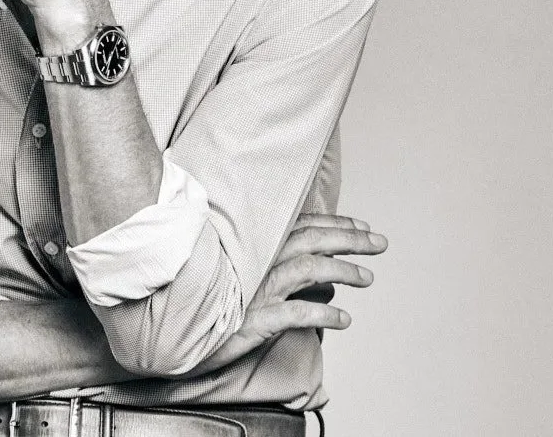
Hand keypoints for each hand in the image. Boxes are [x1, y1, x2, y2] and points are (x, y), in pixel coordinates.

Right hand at [198, 214, 388, 371]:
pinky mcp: (253, 318)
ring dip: (342, 271)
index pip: (302, 226)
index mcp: (255, 246)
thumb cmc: (205, 299)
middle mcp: (257, 261)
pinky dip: (323, 313)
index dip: (335, 224)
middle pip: (312, 241)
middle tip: (380, 243)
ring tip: (367, 278)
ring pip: (308, 269)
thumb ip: (266, 258)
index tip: (362, 226)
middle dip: (350, 239)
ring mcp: (255, 289)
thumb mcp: (235, 271)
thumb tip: (310, 261)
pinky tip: (344, 319)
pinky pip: (296, 313)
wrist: (173, 329)